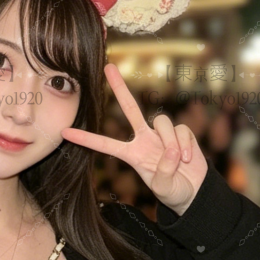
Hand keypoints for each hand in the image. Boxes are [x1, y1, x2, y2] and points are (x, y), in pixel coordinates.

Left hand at [60, 64, 207, 215]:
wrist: (195, 192)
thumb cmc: (174, 191)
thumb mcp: (164, 188)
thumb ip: (164, 172)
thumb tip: (170, 150)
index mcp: (133, 154)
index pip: (105, 145)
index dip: (86, 139)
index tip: (64, 133)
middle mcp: (145, 139)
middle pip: (131, 108)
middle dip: (120, 88)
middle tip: (108, 67)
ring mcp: (162, 135)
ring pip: (162, 122)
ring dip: (171, 142)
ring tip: (180, 160)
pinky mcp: (181, 133)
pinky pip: (181, 130)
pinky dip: (186, 145)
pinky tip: (189, 159)